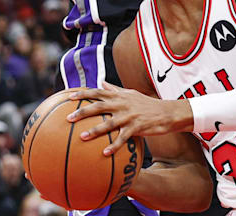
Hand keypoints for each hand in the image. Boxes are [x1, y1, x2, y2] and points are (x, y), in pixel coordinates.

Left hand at [67, 83, 191, 154]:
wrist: (167, 112)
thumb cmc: (146, 103)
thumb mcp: (130, 93)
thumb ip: (114, 89)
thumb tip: (101, 82)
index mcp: (119, 95)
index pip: (98, 92)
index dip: (83, 94)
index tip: (68, 97)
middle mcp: (122, 104)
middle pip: (99, 106)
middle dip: (83, 111)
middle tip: (69, 118)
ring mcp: (129, 116)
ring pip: (108, 123)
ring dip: (94, 131)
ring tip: (82, 137)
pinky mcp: (137, 127)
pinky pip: (123, 138)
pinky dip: (114, 145)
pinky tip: (105, 153)